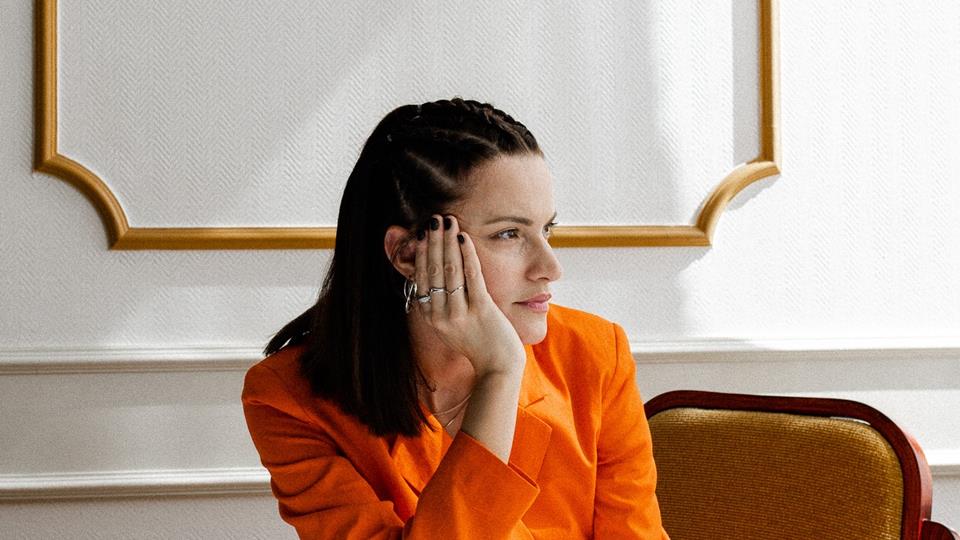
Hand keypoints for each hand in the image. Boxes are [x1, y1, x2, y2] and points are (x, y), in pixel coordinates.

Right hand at [413, 214, 525, 377]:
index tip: (422, 234)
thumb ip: (438, 304)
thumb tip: (430, 276)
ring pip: (450, 271)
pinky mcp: (482, 310)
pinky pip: (472, 277)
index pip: (420, 279)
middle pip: (433, 271)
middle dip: (433, 242)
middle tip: (433, 219)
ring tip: (447, 222)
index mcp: (431, 318)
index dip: (421, 254)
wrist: (497, 367)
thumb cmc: (477, 344)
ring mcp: (460, 314)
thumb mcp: (449, 326)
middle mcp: (441, 316)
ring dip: (448, 242)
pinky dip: (467, 255)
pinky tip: (464, 238)